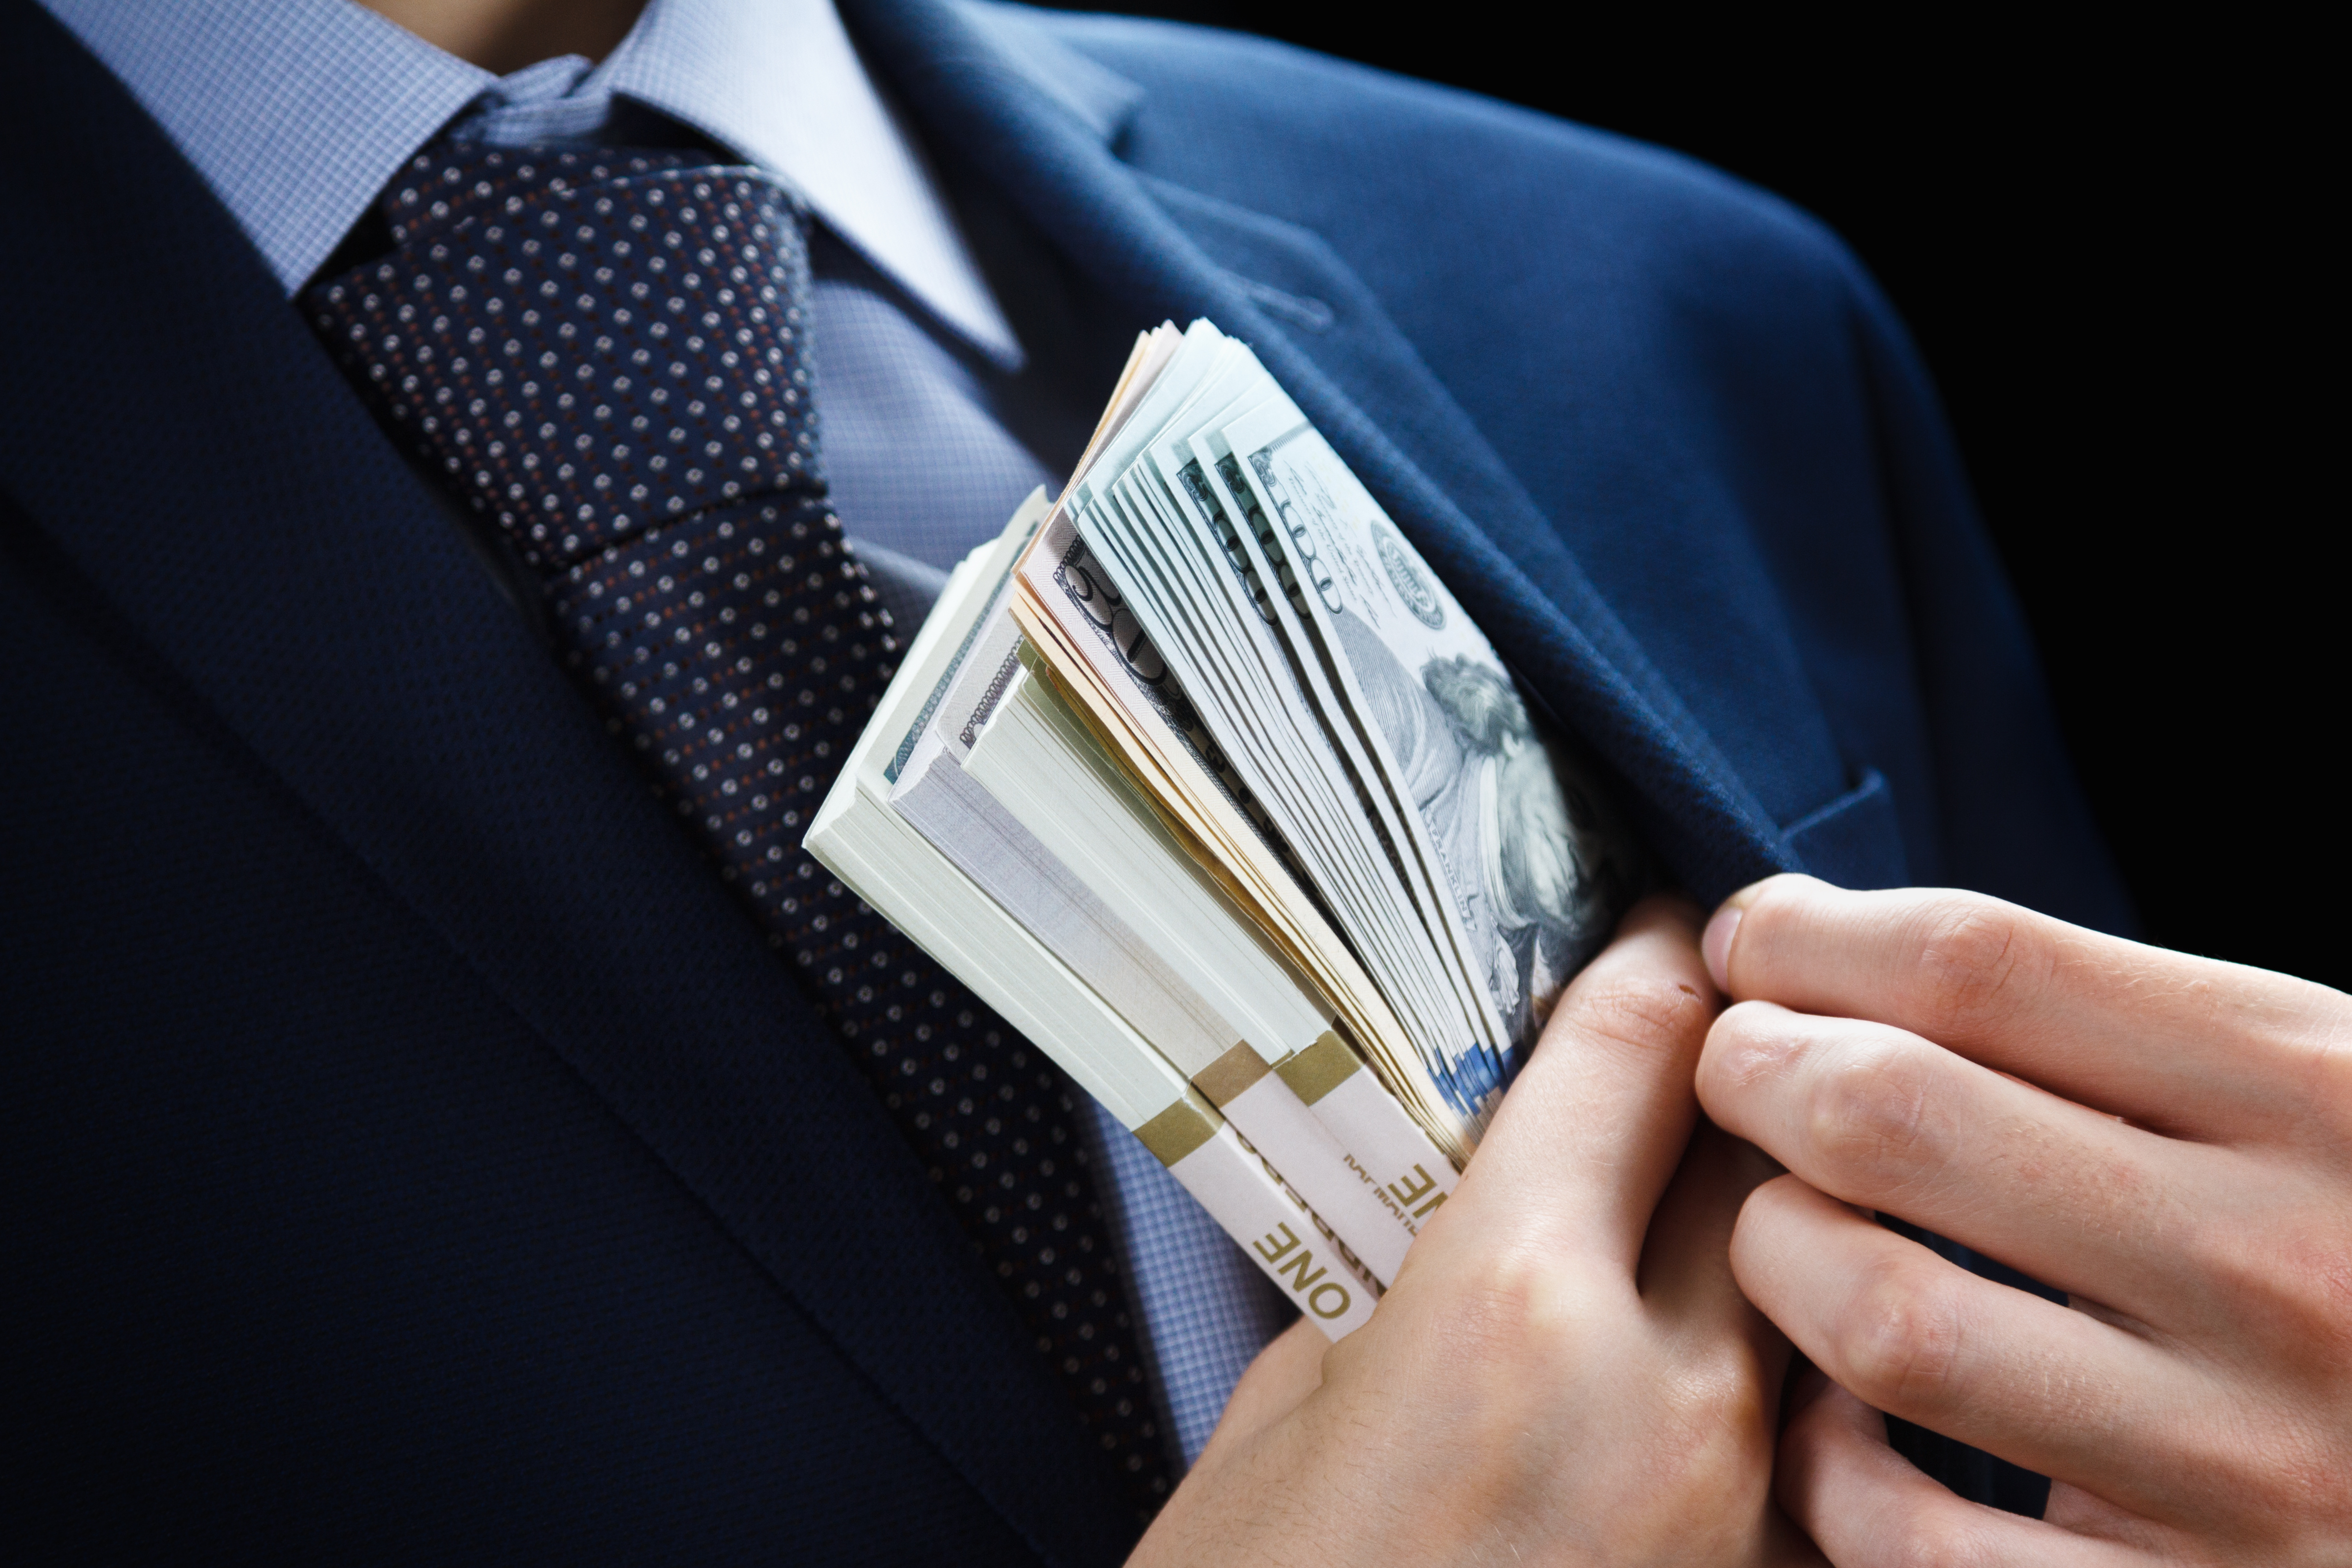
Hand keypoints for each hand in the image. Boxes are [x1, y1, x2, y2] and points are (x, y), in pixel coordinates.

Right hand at [1129, 897, 1822, 1567]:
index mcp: (1501, 1305)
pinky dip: (1772, 1381)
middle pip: (1768, 1140)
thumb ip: (1393, 1292)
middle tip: (1709, 1043)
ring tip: (1708, 1213)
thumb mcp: (1280, 1421)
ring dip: (1773, 1228)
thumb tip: (1463, 1219)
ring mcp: (1748, 1513)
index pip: (1635, 1046)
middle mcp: (1660, 1391)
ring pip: (1815, 1285)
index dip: (1660, 954)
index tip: (1674, 930)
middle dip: (1744, 1071)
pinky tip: (1698, 1381)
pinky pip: (1813, 1439)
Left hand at [1696, 875, 2351, 1564]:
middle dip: (1754, 1071)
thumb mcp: (2312, 1091)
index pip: (1976, 964)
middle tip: (1734, 1072)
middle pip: (1888, 1115)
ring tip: (1782, 1234)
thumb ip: (2110, 1023)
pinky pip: (1915, 1535)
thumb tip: (1823, 943)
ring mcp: (2245, 1460)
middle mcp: (2284, 1268)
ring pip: (1878, 1318)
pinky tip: (1835, 1419)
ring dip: (1777, 1258)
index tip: (1751, 941)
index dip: (1808, 936)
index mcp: (2317, 1093)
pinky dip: (1830, 1469)